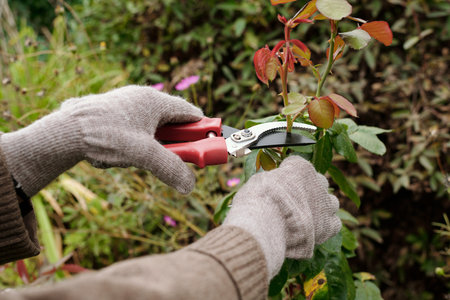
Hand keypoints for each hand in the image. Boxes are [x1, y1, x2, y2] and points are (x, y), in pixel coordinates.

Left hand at [0, 85, 202, 195]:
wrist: (63, 134)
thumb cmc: (105, 137)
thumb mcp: (143, 155)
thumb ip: (171, 169)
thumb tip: (190, 185)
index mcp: (154, 100)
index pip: (190, 114)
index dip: (201, 131)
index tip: (206, 147)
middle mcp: (141, 97)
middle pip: (172, 121)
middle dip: (174, 143)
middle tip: (173, 158)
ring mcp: (125, 104)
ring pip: (152, 127)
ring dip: (153, 146)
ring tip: (137, 158)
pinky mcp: (111, 113)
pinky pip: (134, 129)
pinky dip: (135, 143)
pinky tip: (120, 154)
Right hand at [224, 156, 340, 278]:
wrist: (266, 223)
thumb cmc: (258, 200)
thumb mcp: (260, 180)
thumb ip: (273, 180)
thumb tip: (273, 186)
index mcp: (301, 167)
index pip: (298, 165)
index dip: (288, 175)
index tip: (279, 184)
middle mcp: (318, 181)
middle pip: (318, 182)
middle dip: (308, 190)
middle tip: (294, 202)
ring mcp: (326, 203)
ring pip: (330, 202)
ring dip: (320, 207)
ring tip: (305, 218)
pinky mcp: (329, 225)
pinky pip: (334, 223)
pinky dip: (326, 226)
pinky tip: (312, 230)